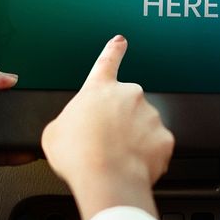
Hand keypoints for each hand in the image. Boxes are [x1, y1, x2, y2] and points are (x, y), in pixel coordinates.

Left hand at [0, 60, 34, 179]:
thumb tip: (7, 79)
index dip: (2, 83)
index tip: (15, 87)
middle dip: (15, 109)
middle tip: (25, 110)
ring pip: (4, 131)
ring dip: (18, 131)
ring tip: (30, 130)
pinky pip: (3, 154)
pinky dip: (16, 153)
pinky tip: (26, 149)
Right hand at [41, 35, 173, 219]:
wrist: (106, 179)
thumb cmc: (79, 154)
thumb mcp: (55, 132)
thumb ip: (69, 122)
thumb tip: (74, 129)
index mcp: (100, 89)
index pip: (107, 62)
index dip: (114, 50)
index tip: (121, 41)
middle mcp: (129, 96)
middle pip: (124, 106)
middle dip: (117, 122)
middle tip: (103, 144)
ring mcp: (150, 115)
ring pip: (142, 127)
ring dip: (131, 140)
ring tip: (114, 158)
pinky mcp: (164, 138)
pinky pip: (154, 146)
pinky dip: (145, 156)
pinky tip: (129, 166)